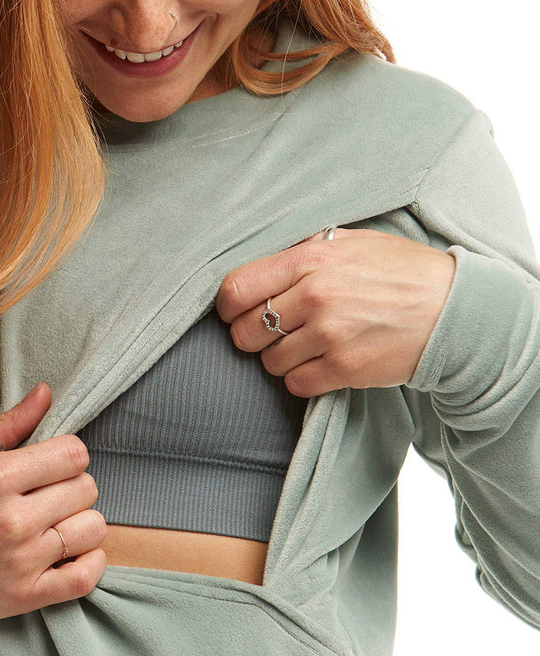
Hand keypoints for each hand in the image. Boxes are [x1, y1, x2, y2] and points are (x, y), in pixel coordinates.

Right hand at [0, 382, 106, 625]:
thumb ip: (8, 423)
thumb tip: (46, 392)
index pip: (74, 453)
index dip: (69, 454)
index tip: (53, 463)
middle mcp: (12, 519)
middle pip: (87, 488)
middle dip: (73, 485)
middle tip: (48, 494)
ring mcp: (21, 561)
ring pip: (93, 527)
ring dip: (80, 522)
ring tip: (55, 523)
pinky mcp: (25, 596)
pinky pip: (87, 576)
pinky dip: (89, 562)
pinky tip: (69, 552)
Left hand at [215, 228, 455, 396]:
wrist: (455, 310)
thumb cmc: (402, 271)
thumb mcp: (353, 243)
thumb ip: (304, 250)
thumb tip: (263, 263)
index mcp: (311, 259)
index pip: (236, 288)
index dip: (226, 306)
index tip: (235, 312)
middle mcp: (315, 296)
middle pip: (244, 332)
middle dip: (250, 336)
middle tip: (272, 333)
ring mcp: (330, 336)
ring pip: (269, 363)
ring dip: (279, 359)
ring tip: (306, 347)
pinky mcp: (345, 369)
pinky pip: (296, 385)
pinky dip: (301, 379)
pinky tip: (320, 364)